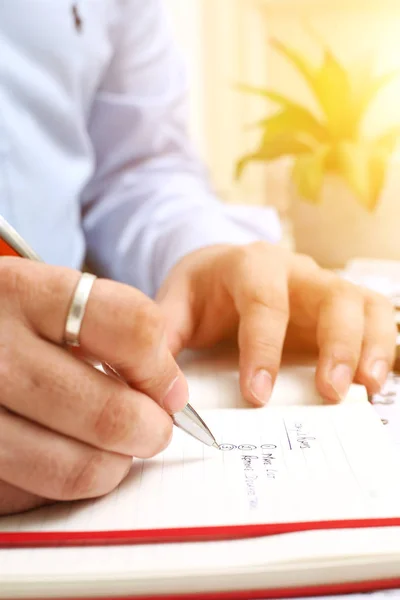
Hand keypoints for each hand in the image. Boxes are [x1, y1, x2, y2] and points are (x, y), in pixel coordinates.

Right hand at [0, 258, 187, 515]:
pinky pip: (37, 494)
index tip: (169, 387)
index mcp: (22, 292)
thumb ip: (104, 324)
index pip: (131, 328)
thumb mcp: (39, 294)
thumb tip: (167, 392)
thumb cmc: (3, 318)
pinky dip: (65, 480)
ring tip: (114, 449)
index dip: (162, 368)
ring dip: (114, 465)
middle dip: (151, 430)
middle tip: (153, 429)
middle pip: (110, 413)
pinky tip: (62, 453)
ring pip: (77, 468)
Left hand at [157, 243, 396, 404]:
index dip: (263, 349)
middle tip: (329, 392)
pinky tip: (372, 381)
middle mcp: (295, 271)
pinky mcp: (340, 305)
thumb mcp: (175, 304)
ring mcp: (322, 286)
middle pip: (331, 296)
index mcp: (250, 265)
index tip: (257, 395)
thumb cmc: (203, 288)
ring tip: (364, 388)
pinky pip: (375, 315)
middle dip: (336, 345)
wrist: (224, 268)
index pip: (264, 302)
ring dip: (368, 346)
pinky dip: (382, 345)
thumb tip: (162, 388)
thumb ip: (166, 337)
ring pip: (362, 304)